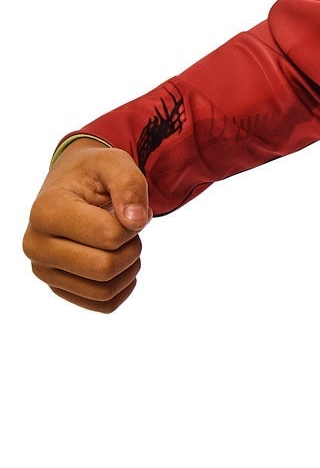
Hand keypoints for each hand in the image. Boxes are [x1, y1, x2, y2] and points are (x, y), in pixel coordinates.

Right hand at [22, 139, 151, 312]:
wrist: (72, 187)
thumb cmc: (93, 174)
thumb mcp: (113, 163)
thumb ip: (129, 184)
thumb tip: (136, 222)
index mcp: (45, 212)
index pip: (109, 236)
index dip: (132, 223)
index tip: (125, 208)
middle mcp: (35, 245)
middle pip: (105, 269)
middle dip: (132, 249)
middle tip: (129, 229)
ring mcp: (44, 271)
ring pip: (104, 290)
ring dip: (129, 267)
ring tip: (123, 243)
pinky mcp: (58, 288)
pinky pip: (103, 305)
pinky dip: (123, 286)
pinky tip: (120, 261)